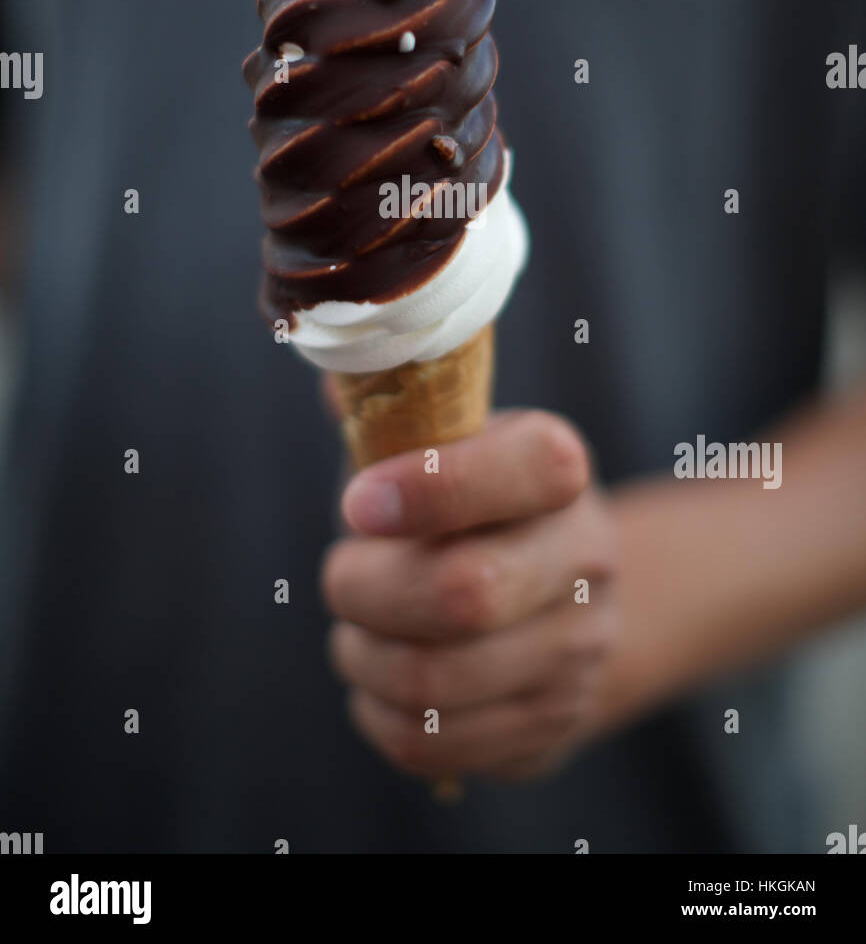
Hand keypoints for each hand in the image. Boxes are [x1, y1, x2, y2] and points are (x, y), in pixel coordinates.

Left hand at [321, 410, 619, 780]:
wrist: (557, 595)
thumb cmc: (462, 504)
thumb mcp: (437, 440)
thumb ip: (386, 404)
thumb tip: (334, 373)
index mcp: (558, 467)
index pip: (524, 469)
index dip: (429, 486)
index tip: (357, 504)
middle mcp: (586, 557)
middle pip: (464, 592)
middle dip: (365, 588)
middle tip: (341, 577)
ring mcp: (578, 651)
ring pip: (433, 679)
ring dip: (361, 655)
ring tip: (356, 632)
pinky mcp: (549, 725)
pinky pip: (429, 739)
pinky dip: (377, 712)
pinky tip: (379, 683)